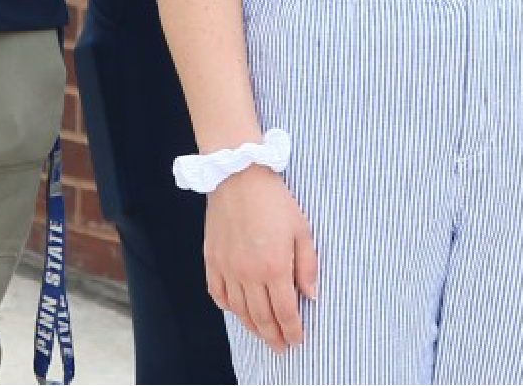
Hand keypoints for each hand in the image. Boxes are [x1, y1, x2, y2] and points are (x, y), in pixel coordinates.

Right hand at [205, 166, 317, 353]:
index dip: (292, 330)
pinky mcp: (211, 261)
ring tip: (263, 334)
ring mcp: (227, 269)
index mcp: (274, 267)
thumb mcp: (301, 229)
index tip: (297, 340)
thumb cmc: (274, 200)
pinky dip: (228, 308)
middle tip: (281, 347)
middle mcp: (248, 274)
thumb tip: (311, 295)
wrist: (238, 176)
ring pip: (240, 311)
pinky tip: (238, 311)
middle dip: (273, 336)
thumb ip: (307, 265)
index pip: (285, 311)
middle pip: (261, 317)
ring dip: (253, 327)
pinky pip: (218, 295)